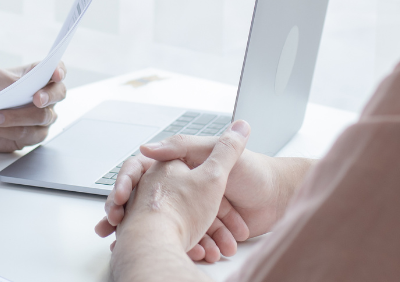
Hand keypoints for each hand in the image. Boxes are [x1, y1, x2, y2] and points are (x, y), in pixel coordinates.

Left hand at [0, 62, 66, 151]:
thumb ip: (8, 79)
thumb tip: (20, 84)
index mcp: (36, 77)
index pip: (56, 69)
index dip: (59, 71)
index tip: (56, 75)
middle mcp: (43, 96)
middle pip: (58, 94)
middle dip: (49, 97)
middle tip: (36, 99)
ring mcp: (39, 117)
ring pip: (41, 118)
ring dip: (15, 117)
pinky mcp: (30, 136)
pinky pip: (26, 135)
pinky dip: (5, 130)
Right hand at [113, 123, 250, 263]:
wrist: (280, 199)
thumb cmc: (252, 171)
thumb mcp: (212, 151)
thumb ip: (181, 146)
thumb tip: (148, 146)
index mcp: (180, 163)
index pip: (143, 172)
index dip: (126, 187)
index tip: (120, 202)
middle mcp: (183, 184)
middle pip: (151, 202)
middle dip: (136, 220)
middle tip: (120, 233)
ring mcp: (193, 207)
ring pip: (172, 224)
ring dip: (175, 238)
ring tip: (179, 247)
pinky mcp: (205, 227)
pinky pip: (191, 239)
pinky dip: (194, 247)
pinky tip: (201, 253)